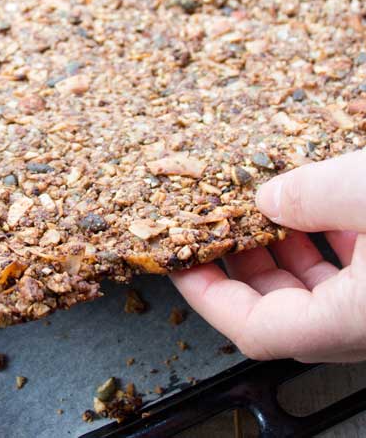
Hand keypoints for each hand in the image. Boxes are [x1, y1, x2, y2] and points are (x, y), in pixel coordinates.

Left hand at [171, 150, 365, 362]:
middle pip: (281, 306)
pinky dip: (330, 241)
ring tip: (264, 204)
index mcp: (352, 320)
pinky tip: (324, 205)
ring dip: (286, 246)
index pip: (253, 328)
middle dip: (241, 259)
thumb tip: (267, 198)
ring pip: (318, 289)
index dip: (206, 294)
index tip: (178, 258)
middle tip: (215, 221)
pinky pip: (353, 273)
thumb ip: (314, 196)